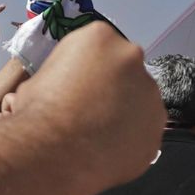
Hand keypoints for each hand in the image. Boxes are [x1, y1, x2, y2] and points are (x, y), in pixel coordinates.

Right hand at [7, 23, 164, 189]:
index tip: (75, 88)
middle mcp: (132, 58)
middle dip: (110, 88)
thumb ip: (63, 75)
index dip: (85, 70)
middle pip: (123, 70)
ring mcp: (151, 94)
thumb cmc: (36, 113)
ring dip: (123, 113)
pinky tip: (108, 152)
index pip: (98, 47)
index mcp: (100, 38)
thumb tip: (65, 89)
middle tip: (88, 112)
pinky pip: (144, 131)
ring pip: (139, 101)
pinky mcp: (157, 128)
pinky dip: (129, 140)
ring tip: (98, 137)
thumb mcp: (37, 80)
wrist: (53, 156)